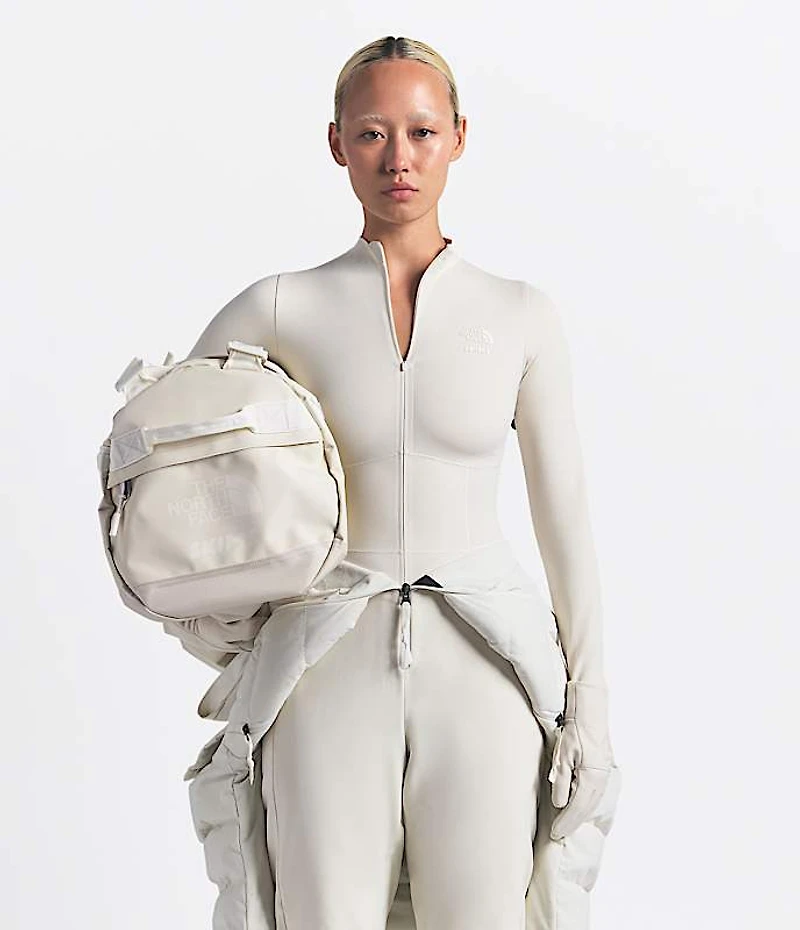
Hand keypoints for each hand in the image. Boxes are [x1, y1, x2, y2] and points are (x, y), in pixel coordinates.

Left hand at [548, 680, 615, 840]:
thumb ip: (561, 780)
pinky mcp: (603, 766)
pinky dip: (585, 802)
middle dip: (573, 822)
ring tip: (566, 824)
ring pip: (592, 800)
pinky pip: (594, 791)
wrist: (590, 707)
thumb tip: (559, 803)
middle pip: (587, 808)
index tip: (555, 835)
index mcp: (593, 777)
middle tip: (559, 834)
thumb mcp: (562, 754)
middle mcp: (602, 778)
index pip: (578, 809)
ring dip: (580, 813)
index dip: (566, 823)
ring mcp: (605, 772)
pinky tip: (577, 805)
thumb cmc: (575, 727)